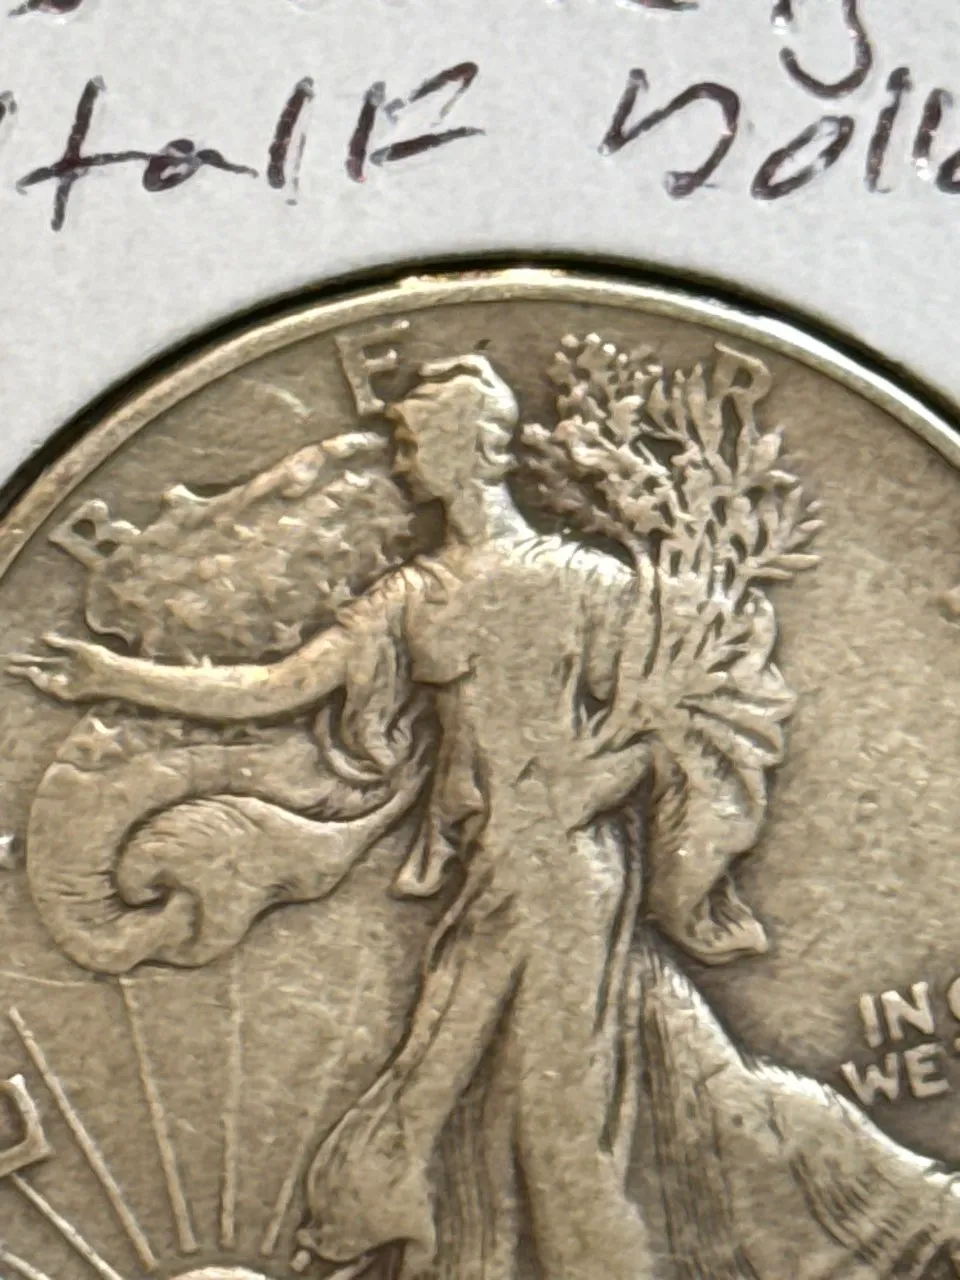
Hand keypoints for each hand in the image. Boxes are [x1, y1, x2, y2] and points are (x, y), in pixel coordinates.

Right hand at [7, 632, 123, 702]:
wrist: (115, 673)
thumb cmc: (102, 659)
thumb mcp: (79, 647)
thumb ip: (61, 643)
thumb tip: (43, 637)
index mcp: (66, 661)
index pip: (42, 660)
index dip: (28, 659)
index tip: (13, 656)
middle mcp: (64, 672)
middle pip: (39, 670)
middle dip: (23, 669)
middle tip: (7, 665)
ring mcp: (66, 683)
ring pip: (43, 681)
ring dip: (32, 676)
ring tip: (22, 670)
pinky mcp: (69, 693)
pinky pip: (52, 689)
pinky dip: (45, 683)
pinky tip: (42, 675)